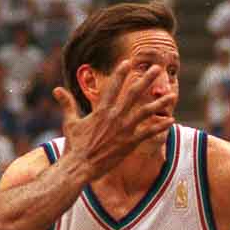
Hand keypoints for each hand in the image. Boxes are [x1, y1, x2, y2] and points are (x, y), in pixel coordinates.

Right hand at [55, 59, 175, 178]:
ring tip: (172, 94)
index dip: (121, 73)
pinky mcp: (129, 143)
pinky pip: (148, 133)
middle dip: (146, 79)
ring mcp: (123, 130)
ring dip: (160, 102)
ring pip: (146, 112)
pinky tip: (171, 120)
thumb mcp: (70, 122)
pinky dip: (160, 126)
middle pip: (133, 93)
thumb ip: (67, 104)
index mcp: (101, 110)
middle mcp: (114, 117)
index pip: (113, 86)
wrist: (80, 167)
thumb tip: (56, 89)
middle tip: (156, 68)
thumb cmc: (74, 146)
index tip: (129, 62)